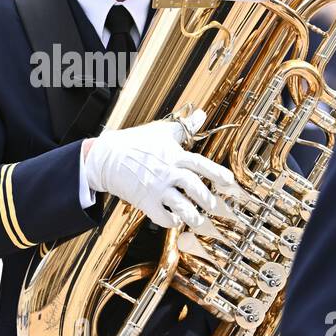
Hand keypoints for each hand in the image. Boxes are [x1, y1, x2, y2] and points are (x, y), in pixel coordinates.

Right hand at [83, 109, 236, 229]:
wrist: (107, 156)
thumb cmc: (135, 142)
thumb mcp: (162, 130)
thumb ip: (185, 126)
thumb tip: (201, 113)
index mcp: (174, 155)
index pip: (200, 164)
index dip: (217, 173)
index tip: (229, 182)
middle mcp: (168, 172)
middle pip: (194, 187)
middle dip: (208, 200)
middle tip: (214, 207)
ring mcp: (156, 187)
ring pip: (181, 206)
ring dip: (193, 216)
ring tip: (198, 220)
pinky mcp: (144, 201)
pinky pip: (162, 216)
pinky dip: (171, 222)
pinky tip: (175, 220)